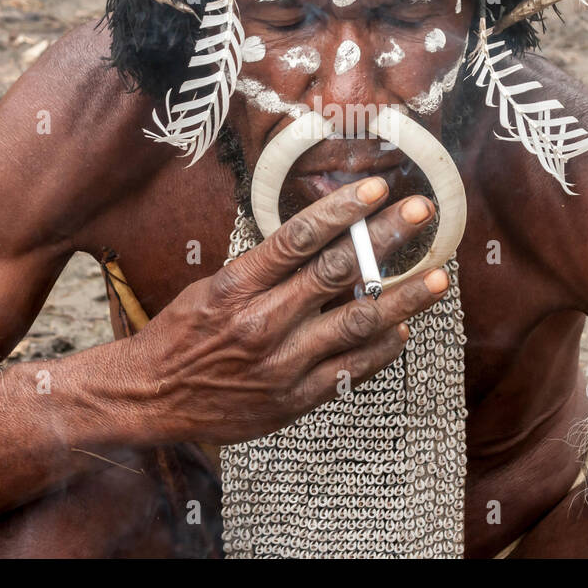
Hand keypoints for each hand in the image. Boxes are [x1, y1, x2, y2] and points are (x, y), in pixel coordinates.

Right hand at [124, 177, 448, 445]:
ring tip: (438, 278)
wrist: (150, 398)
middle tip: (422, 212)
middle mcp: (263, 322)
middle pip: (338, 271)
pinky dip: (381, 348)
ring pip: (357, 322)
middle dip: (385, 238)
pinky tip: (402, 328)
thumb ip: (265, 268)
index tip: (377, 188)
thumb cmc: (182, 335)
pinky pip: (351, 369)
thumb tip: (320, 238)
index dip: (343, 208)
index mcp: (238, 286)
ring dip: (403, 297)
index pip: (300, 237)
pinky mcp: (295, 399)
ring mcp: (283, 363)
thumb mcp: (212, 287)